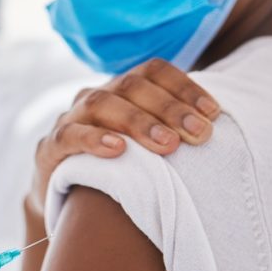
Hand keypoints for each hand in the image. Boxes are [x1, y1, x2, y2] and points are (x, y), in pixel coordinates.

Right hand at [28, 58, 219, 217]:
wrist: (67, 200)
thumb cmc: (120, 170)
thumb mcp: (147, 147)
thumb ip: (173, 132)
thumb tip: (221, 130)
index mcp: (122, 90)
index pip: (154, 71)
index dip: (185, 87)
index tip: (213, 113)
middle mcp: (96, 96)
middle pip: (133, 86)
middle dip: (170, 109)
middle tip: (200, 134)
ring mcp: (71, 119)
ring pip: (102, 104)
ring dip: (139, 123)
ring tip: (168, 145)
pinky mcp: (50, 147)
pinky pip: (70, 135)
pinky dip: (93, 139)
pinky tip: (118, 150)